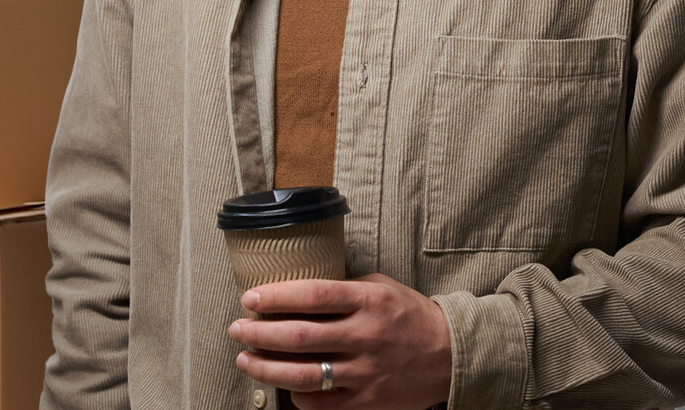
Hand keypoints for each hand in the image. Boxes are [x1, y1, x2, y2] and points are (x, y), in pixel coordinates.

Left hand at [228, 273, 451, 408]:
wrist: (448, 353)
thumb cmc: (409, 314)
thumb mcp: (381, 286)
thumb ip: (346, 287)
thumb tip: (302, 289)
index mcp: (367, 300)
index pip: (313, 295)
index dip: (277, 297)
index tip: (251, 297)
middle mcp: (364, 335)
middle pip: (300, 335)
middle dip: (260, 332)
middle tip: (237, 328)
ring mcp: (365, 372)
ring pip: (304, 374)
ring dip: (267, 368)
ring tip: (245, 360)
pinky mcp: (367, 401)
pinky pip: (322, 404)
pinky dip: (297, 396)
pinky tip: (284, 385)